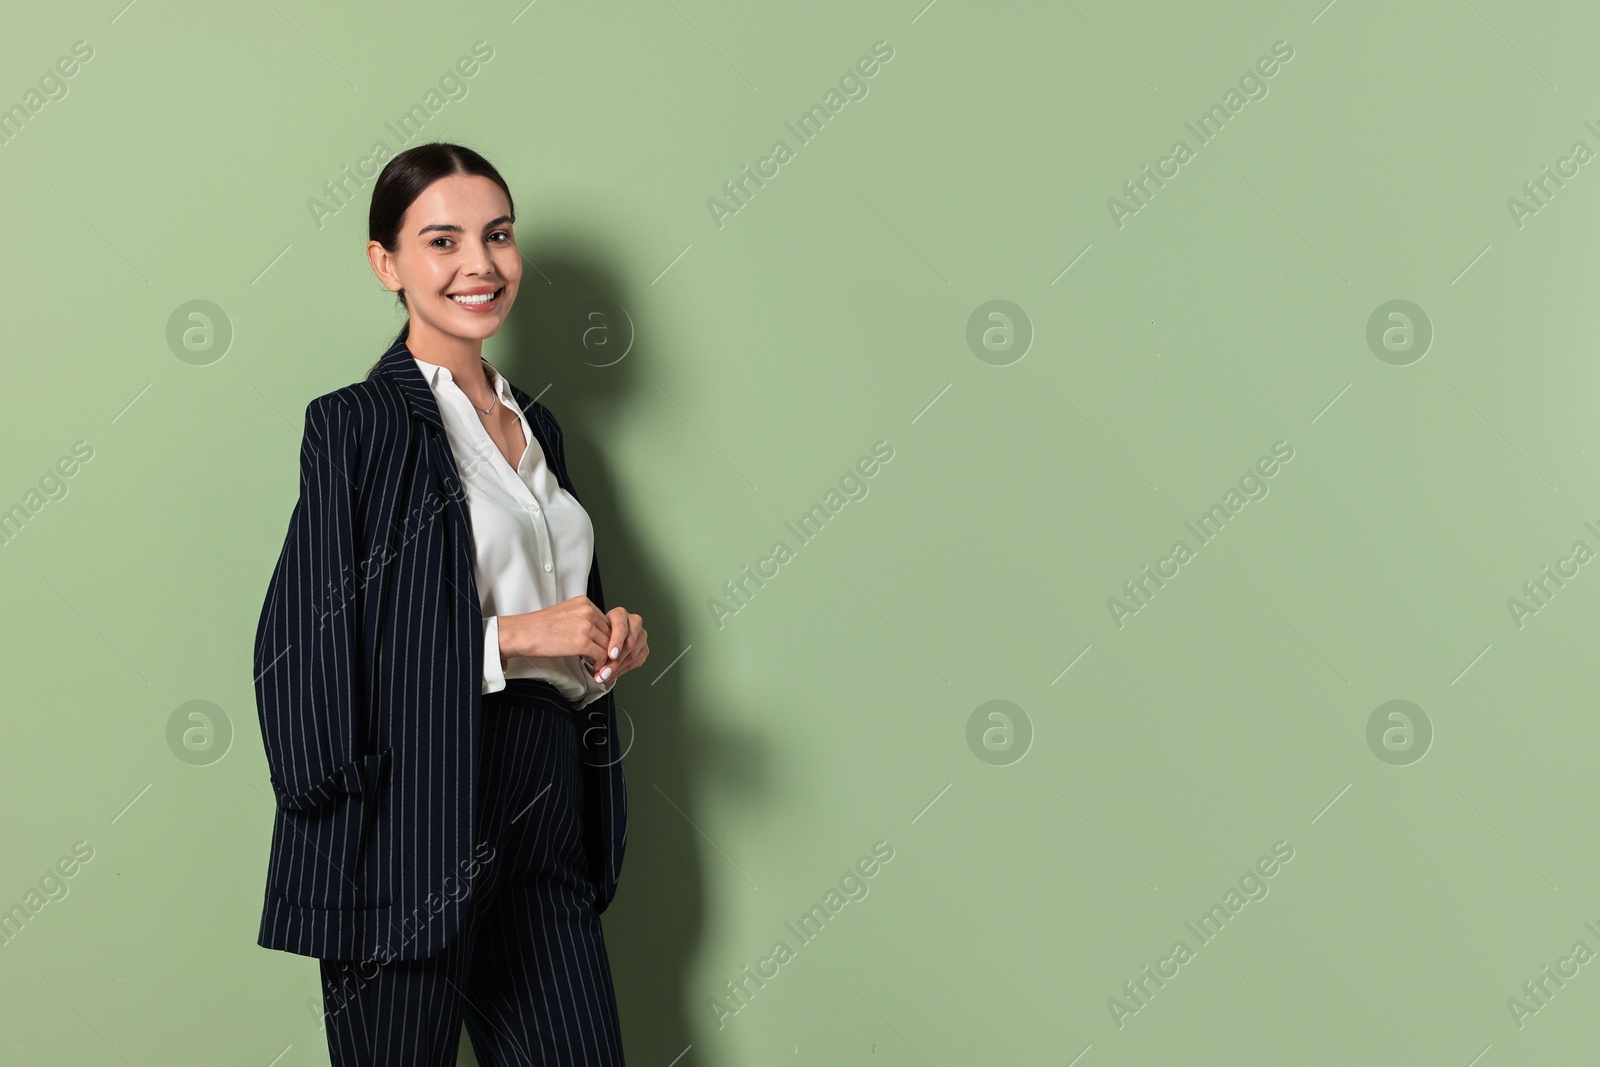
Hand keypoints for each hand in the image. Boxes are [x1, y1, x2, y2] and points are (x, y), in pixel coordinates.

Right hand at [498, 595, 614, 669]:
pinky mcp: (583, 642)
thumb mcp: (566, 612)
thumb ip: (583, 618)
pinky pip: (602, 656)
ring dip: (604, 657)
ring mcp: (586, 626)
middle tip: (601, 659)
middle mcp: (588, 611)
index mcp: (584, 602)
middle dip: (607, 647)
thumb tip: (597, 632)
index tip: (601, 646)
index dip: (605, 636)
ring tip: (597, 664)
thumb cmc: (540, 626)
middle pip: (610, 633)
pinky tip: (594, 667)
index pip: (606, 621)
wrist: (524, 633)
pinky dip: (600, 664)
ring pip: (608, 645)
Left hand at [585, 607, 646, 685]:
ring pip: (633, 655)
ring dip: (617, 668)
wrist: (606, 635)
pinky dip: (621, 671)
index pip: (621, 627)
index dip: (617, 642)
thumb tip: (592, 658)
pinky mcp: (644, 649)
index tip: (611, 655)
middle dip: (615, 661)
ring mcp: (641, 636)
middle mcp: (634, 623)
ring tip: (604, 675)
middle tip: (604, 671)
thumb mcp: (595, 631)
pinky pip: (635, 663)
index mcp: (621, 614)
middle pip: (629, 643)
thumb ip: (596, 640)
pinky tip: (611, 675)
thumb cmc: (599, 632)